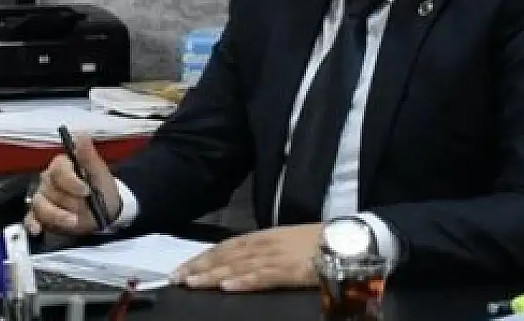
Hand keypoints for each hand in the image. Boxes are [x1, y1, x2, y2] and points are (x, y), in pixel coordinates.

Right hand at [22, 135, 121, 235]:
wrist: (105, 210)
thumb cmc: (101, 188)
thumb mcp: (99, 172)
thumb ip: (88, 155)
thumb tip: (82, 135)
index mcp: (61, 166)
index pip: (59, 171)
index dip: (72, 182)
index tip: (86, 191)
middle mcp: (48, 180)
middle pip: (49, 191)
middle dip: (69, 202)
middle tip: (85, 207)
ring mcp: (43, 197)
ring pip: (41, 205)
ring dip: (57, 215)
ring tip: (73, 221)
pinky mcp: (41, 215)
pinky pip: (31, 218)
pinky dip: (33, 224)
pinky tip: (37, 229)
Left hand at [171, 224, 322, 291]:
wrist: (347, 240)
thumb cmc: (318, 243)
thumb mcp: (284, 243)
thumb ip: (262, 250)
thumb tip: (238, 261)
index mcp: (262, 237)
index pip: (224, 247)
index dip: (202, 257)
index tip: (182, 268)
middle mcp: (263, 244)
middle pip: (224, 256)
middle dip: (198, 267)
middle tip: (175, 278)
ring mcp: (275, 256)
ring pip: (237, 266)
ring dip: (212, 275)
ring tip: (191, 283)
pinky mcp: (290, 270)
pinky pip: (262, 276)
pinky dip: (243, 281)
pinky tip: (227, 287)